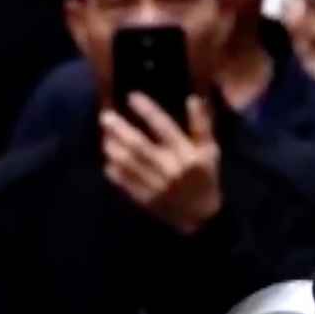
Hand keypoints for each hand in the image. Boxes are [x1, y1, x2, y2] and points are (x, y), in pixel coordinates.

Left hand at [102, 93, 223, 234]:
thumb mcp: (210, 150)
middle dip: (120, 129)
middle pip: (140, 146)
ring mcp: (157, 186)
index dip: (147, 110)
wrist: (201, 217)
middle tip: (105, 116)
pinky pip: (125, 183)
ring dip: (113, 149)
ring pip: (129, 164)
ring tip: (104, 137)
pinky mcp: (146, 200)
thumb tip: (193, 98)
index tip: (131, 96)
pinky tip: (108, 161)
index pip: (164, 127)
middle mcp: (171, 169)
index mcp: (188, 154)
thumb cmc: (206, 177)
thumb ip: (202, 125)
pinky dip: (114, 171)